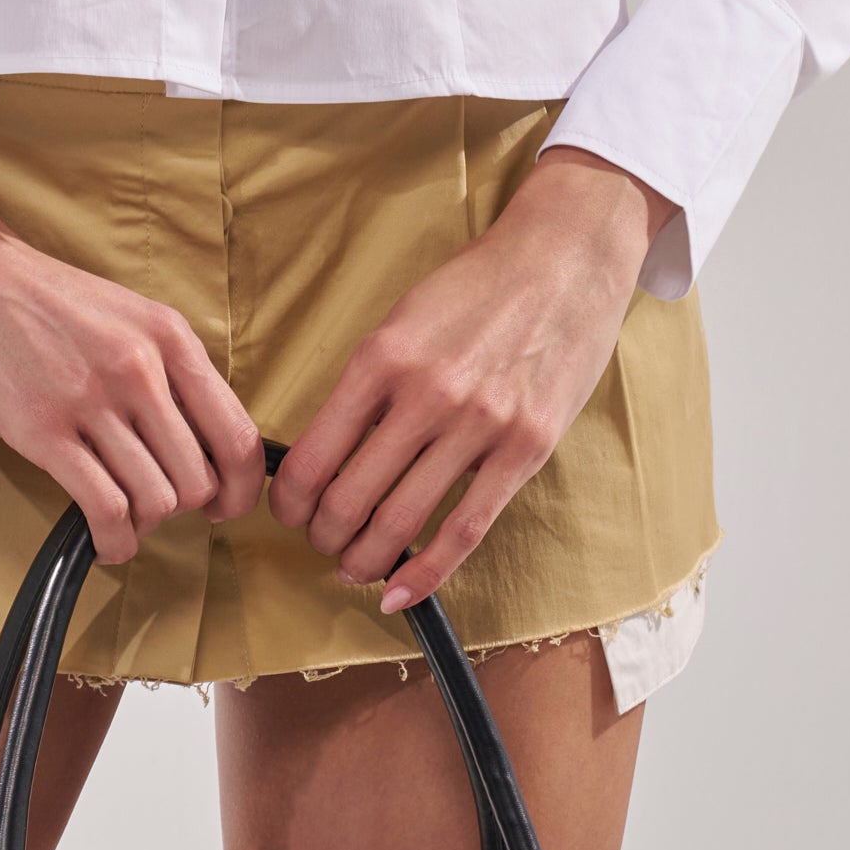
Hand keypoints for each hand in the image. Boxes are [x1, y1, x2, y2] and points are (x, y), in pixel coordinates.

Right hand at [0, 150, 267, 565]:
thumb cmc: (38, 295)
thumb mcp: (122, 313)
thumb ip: (165, 368)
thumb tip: (201, 441)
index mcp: (167, 335)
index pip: (237, 433)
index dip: (241, 488)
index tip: (226, 507)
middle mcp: (139, 366)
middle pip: (198, 479)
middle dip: (183, 507)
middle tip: (155, 504)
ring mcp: (91, 398)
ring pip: (156, 499)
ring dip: (143, 522)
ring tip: (122, 516)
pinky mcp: (42, 429)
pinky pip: (105, 507)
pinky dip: (114, 539)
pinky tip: (104, 538)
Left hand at [268, 147, 674, 612]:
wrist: (563, 258)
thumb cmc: (476, 287)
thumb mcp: (403, 318)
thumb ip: (368, 381)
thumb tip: (329, 447)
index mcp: (381, 357)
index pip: (314, 455)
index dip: (290, 502)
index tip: (287, 513)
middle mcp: (424, 394)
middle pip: (350, 498)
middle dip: (323, 536)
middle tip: (320, 542)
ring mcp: (478, 425)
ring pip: (401, 522)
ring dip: (364, 559)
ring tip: (353, 567)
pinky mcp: (525, 449)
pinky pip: (465, 530)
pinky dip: (426, 573)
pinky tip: (400, 592)